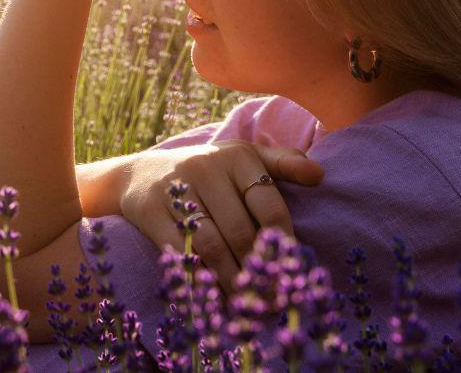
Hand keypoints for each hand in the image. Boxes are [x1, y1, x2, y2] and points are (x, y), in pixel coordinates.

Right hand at [118, 140, 323, 294]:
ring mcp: (175, 189)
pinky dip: (200, 278)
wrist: (140, 174)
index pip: (269, 204)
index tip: (291, 271)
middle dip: (259, 271)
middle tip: (273, 300)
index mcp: (236, 156)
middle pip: (240, 231)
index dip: (283, 242)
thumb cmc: (207, 170)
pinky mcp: (151, 211)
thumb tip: (320, 176)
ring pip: (212, 246)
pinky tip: (214, 296)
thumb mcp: (243, 157)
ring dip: (232, 281)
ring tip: (248, 305)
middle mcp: (206, 167)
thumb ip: (282, 164)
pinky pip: (181, 253)